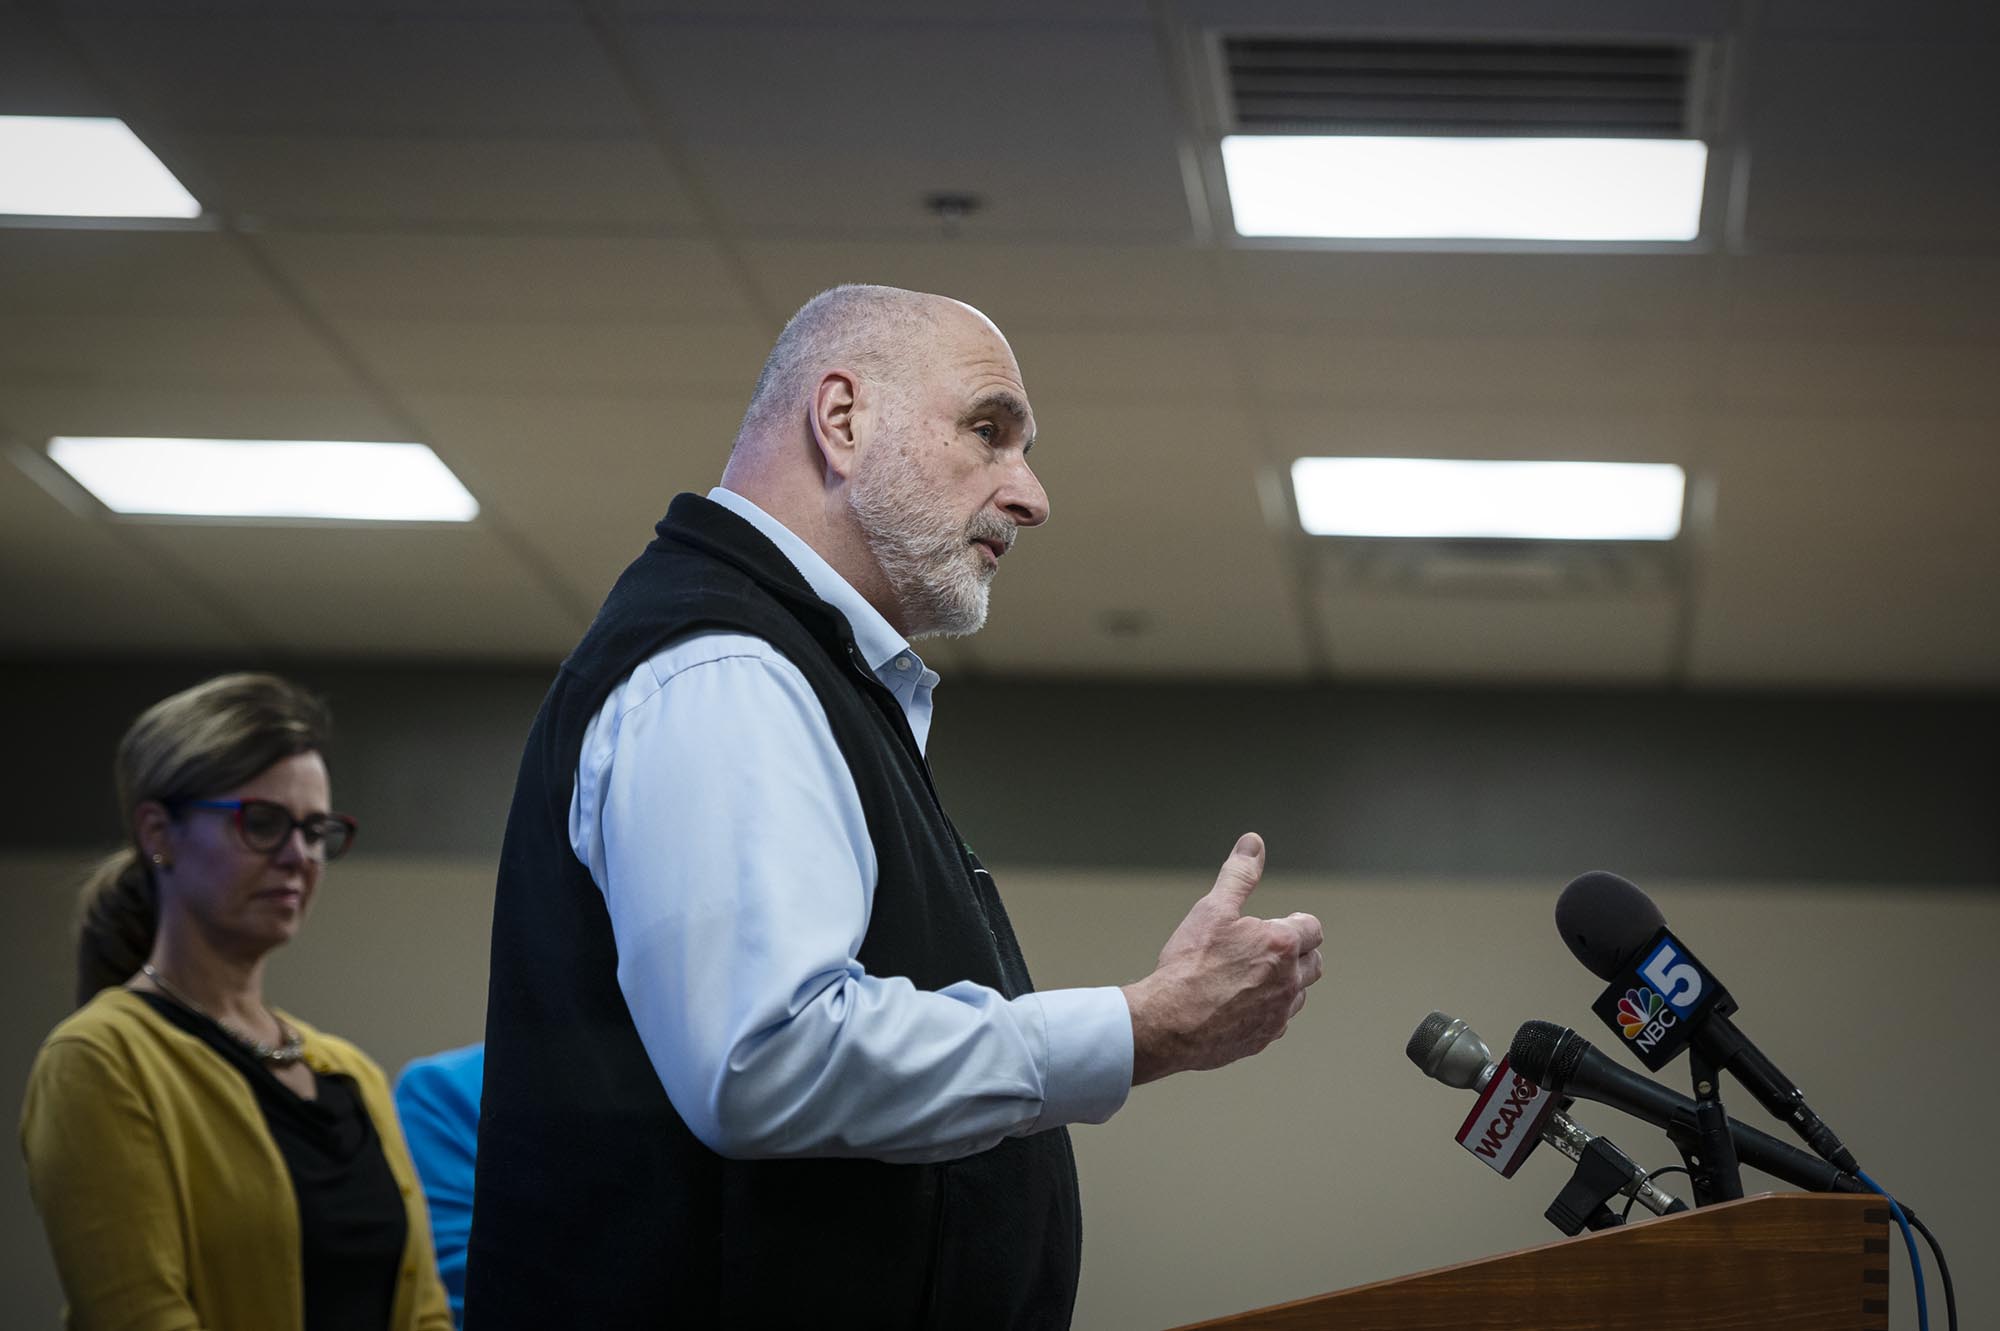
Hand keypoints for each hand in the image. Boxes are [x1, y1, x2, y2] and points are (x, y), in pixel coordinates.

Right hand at [1121, 833, 1324, 1085]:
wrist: (1168, 1022)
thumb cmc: (1189, 964)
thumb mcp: (1213, 909)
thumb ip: (1239, 875)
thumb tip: (1253, 843)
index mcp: (1282, 945)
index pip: (1312, 928)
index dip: (1294, 923)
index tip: (1275, 925)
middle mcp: (1289, 981)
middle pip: (1314, 962)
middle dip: (1297, 953)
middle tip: (1264, 950)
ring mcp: (1279, 1014)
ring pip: (1298, 995)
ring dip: (1284, 984)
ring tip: (1248, 977)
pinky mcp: (1265, 1038)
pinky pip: (1278, 1022)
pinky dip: (1266, 1011)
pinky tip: (1238, 1005)